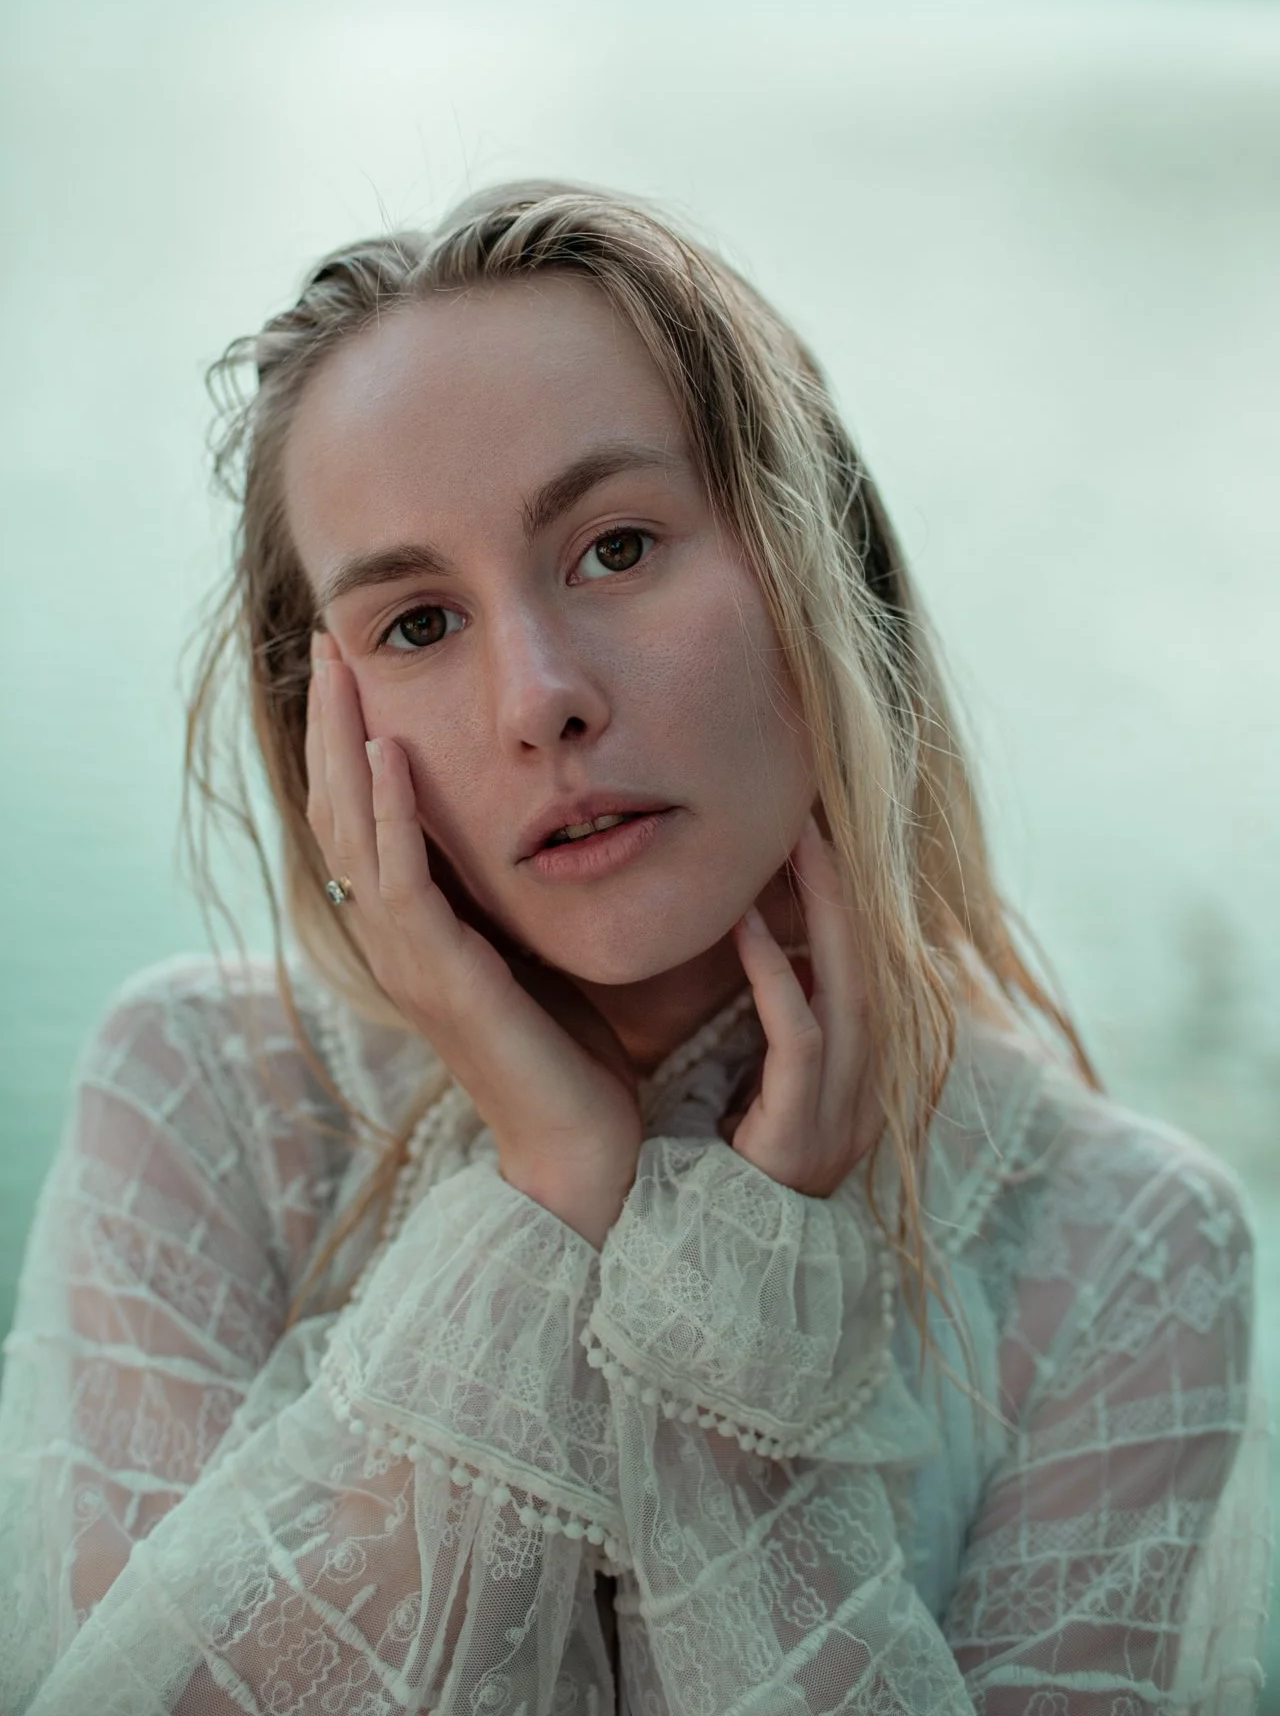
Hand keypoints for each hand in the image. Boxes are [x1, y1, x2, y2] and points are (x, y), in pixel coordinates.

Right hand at [305, 632, 643, 1247]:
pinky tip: (390, 752)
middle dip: (331, 720)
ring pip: (352, 832)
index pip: (358, 814)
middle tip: (328, 640)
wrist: (586, 1148)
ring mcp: (409, 959)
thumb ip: (510, 887)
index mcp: (412, 927)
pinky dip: (391, 813)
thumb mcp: (535, 943)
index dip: (347, 738)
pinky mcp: (443, 978)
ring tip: (343, 669)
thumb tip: (530, 811)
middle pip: (336, 807)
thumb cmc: (570, 1048)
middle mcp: (394, 937)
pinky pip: (403, 881)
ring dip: (344, 743)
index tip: (353, 664)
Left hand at [726, 815, 878, 1196]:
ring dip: (821, 911)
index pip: (865, 974)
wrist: (714, 1275)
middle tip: (810, 819)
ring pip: (847, 989)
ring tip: (791, 844)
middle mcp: (866, 1094)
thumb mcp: (759, 1092)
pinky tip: (741, 927)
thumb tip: (769, 952)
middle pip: (870, 967)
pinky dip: (774, 976)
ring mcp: (843, 1117)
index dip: (848, 906)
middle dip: (843, 891)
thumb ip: (776, 1033)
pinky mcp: (802, 1133)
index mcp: (859, 1081)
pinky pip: (799, 1038)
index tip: (816, 841)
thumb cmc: (722, 1175)